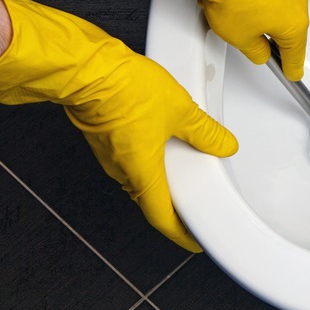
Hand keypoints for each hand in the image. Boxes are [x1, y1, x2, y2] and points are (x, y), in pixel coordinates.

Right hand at [0, 0, 237, 252]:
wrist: (86, 68)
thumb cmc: (124, 90)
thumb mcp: (181, 111)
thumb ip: (205, 132)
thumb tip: (223, 145)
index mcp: (142, 173)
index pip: (163, 218)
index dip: (182, 234)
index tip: (194, 241)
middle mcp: (122, 171)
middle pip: (151, 200)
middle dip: (173, 207)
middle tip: (194, 207)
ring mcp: (109, 155)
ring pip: (139, 177)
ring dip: (160, 179)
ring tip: (183, 172)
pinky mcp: (103, 137)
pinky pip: (130, 157)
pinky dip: (148, 158)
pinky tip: (161, 142)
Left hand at [104, 0, 308, 80]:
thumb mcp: (240, 39)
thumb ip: (255, 51)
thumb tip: (260, 51)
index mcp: (296, 25)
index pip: (295, 54)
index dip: (291, 67)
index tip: (291, 73)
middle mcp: (298, 1)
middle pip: (286, 27)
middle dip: (269, 35)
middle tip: (255, 44)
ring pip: (275, 5)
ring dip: (258, 12)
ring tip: (232, 15)